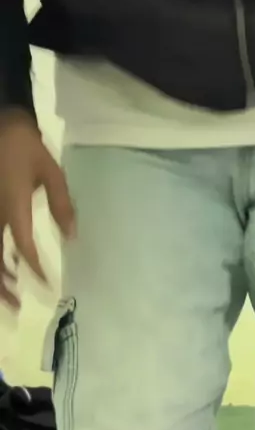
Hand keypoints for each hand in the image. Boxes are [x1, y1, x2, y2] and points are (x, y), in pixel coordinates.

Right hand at [0, 109, 75, 308]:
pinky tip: (3, 269)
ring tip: (9, 295)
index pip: (23, 247)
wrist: (1, 122)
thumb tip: (72, 237)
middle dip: (2, 286)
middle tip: (16, 306)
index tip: (47, 285)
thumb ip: (63, 206)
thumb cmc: (27, 147)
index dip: (35, 269)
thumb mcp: (53, 173)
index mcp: (12, 207)